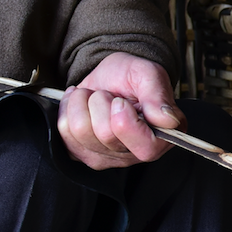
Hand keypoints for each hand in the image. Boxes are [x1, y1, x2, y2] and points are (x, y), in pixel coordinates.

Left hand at [57, 53, 181, 169]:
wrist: (110, 77)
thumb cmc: (130, 77)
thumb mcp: (148, 74)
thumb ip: (159, 96)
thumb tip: (167, 120)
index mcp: (161, 137)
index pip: (145, 147)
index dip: (125, 120)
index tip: (121, 101)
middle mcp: (135, 154)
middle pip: (106, 135)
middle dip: (101, 103)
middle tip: (110, 95)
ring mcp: (108, 157)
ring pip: (80, 132)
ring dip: (83, 103)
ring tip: (95, 97)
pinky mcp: (83, 154)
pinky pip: (64, 134)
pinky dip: (69, 110)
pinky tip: (82, 105)